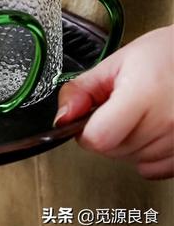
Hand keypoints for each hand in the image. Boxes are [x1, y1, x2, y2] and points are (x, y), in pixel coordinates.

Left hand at [55, 25, 173, 179]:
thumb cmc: (162, 55)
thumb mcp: (114, 63)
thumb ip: (82, 90)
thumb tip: (61, 117)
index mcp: (143, 95)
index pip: (99, 138)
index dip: (84, 130)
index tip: (87, 117)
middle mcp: (166, 122)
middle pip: (113, 151)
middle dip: (104, 132)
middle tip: (116, 107)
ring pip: (132, 160)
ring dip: (126, 142)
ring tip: (137, 113)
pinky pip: (154, 170)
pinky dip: (146, 155)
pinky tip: (149, 130)